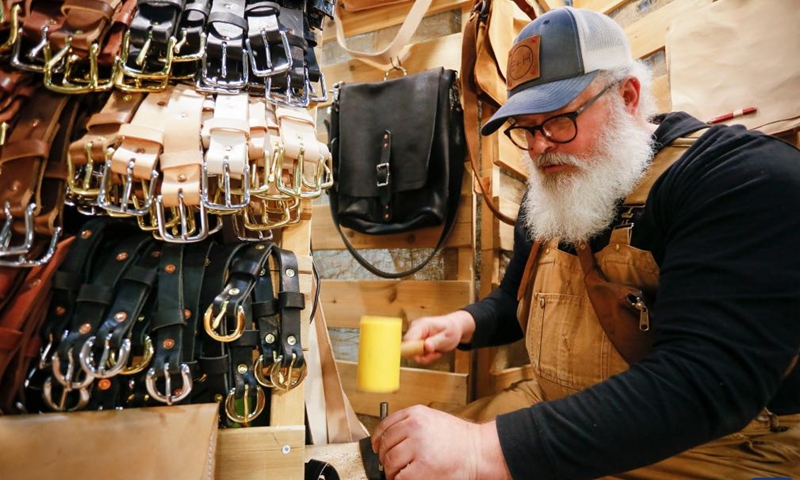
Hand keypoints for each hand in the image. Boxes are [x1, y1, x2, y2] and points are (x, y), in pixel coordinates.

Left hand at [371, 405, 510, 479]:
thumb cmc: (460, 439)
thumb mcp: (433, 419)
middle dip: (384, 457)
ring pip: (390, 461)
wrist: (479, 451)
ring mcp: (418, 447)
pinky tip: (406, 479)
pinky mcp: (422, 468)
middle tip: (389, 465)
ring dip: (391, 471)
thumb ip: (412, 424)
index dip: (377, 438)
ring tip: (398, 474)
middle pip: (385, 444)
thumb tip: (389, 439)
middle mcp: (415, 427)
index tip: (376, 446)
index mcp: (416, 414)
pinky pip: (400, 477)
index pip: (385, 424)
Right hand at [404, 310, 475, 364]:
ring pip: (413, 354)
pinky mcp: (415, 342)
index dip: (414, 350)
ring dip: (426, 356)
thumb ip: (436, 341)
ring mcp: (414, 335)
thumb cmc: (451, 329)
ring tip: (436, 351)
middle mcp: (414, 329)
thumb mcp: (447, 336)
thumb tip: (426, 347)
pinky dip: (426, 356)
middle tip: (435, 353)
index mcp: (421, 325)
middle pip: (409, 349)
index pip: (408, 340)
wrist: (454, 328)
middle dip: (423, 355)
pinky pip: (417, 354)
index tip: (427, 353)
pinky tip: (434, 351)